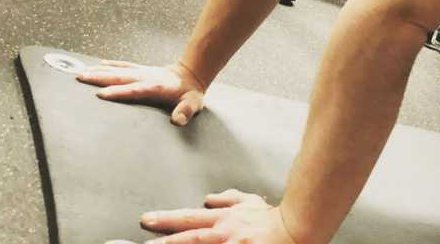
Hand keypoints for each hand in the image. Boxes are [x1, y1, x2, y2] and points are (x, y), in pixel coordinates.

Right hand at [76, 60, 204, 125]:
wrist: (190, 75)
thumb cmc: (190, 93)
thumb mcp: (193, 104)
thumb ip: (186, 111)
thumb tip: (178, 120)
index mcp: (155, 87)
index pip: (134, 90)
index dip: (119, 92)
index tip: (101, 94)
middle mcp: (145, 77)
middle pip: (120, 77)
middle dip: (99, 78)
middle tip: (81, 78)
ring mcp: (142, 72)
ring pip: (118, 70)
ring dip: (99, 71)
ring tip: (81, 72)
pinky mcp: (140, 70)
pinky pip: (122, 66)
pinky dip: (110, 65)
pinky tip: (97, 65)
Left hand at [140, 189, 296, 243]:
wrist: (295, 227)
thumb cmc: (272, 218)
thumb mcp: (249, 202)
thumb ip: (228, 199)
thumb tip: (208, 199)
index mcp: (223, 219)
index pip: (189, 218)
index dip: (167, 219)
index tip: (147, 219)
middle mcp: (223, 233)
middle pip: (188, 237)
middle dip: (164, 240)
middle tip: (143, 239)